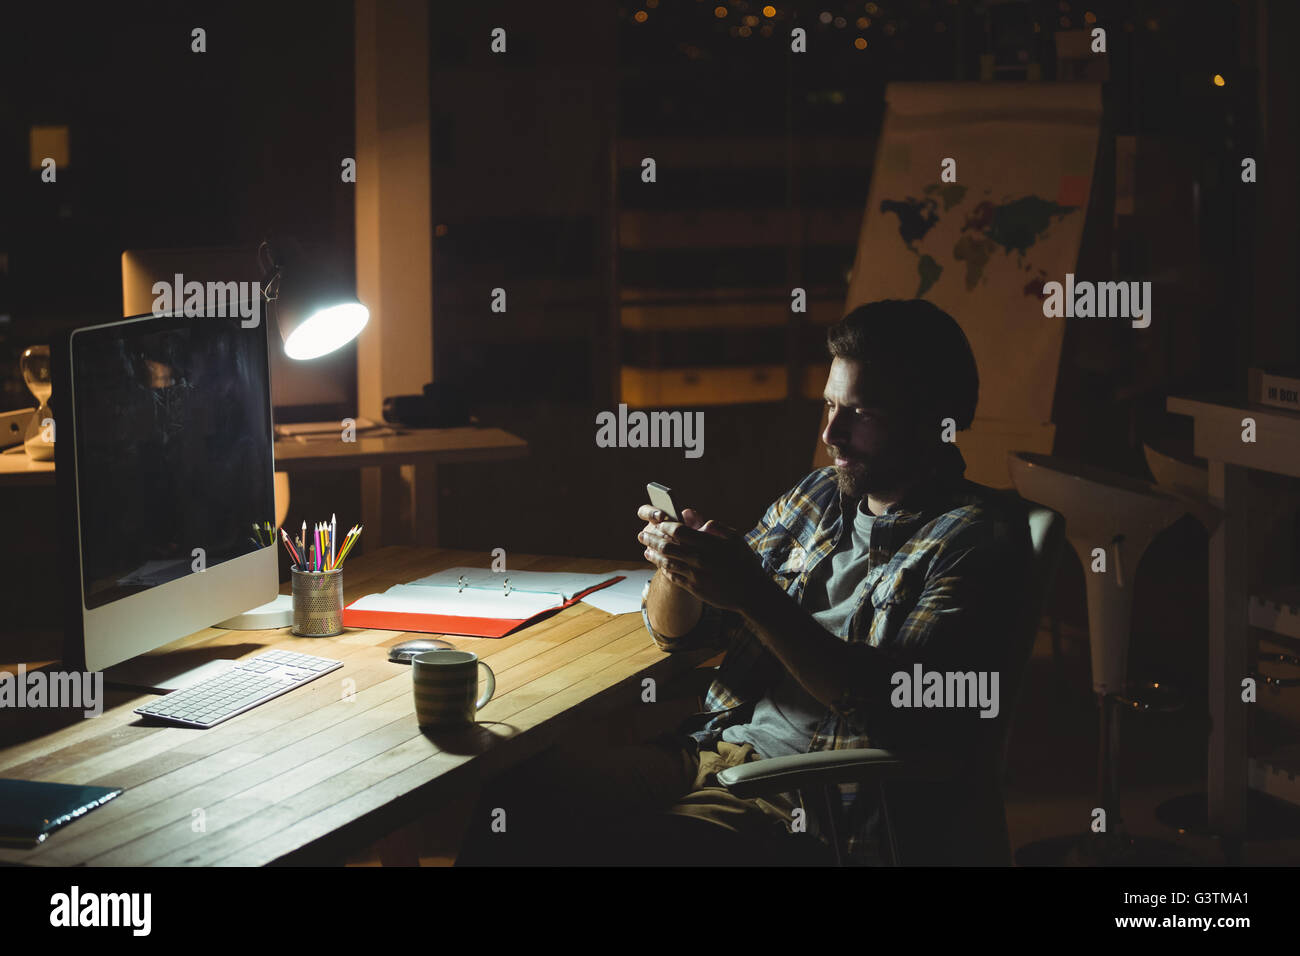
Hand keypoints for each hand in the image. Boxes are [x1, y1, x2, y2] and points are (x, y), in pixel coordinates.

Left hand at [637, 508, 767, 612]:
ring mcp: (695, 575)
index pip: (679, 531)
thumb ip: (716, 527)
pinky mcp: (694, 588)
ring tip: (646, 550)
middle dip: (652, 538)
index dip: (666, 525)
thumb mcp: (736, 539)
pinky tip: (660, 565)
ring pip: (667, 562)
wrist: (751, 593)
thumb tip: (699, 518)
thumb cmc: (745, 563)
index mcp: (708, 544)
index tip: (659, 522)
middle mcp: (699, 559)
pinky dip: (664, 569)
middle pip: (668, 546)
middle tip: (642, 534)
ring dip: (654, 555)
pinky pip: (673, 577)